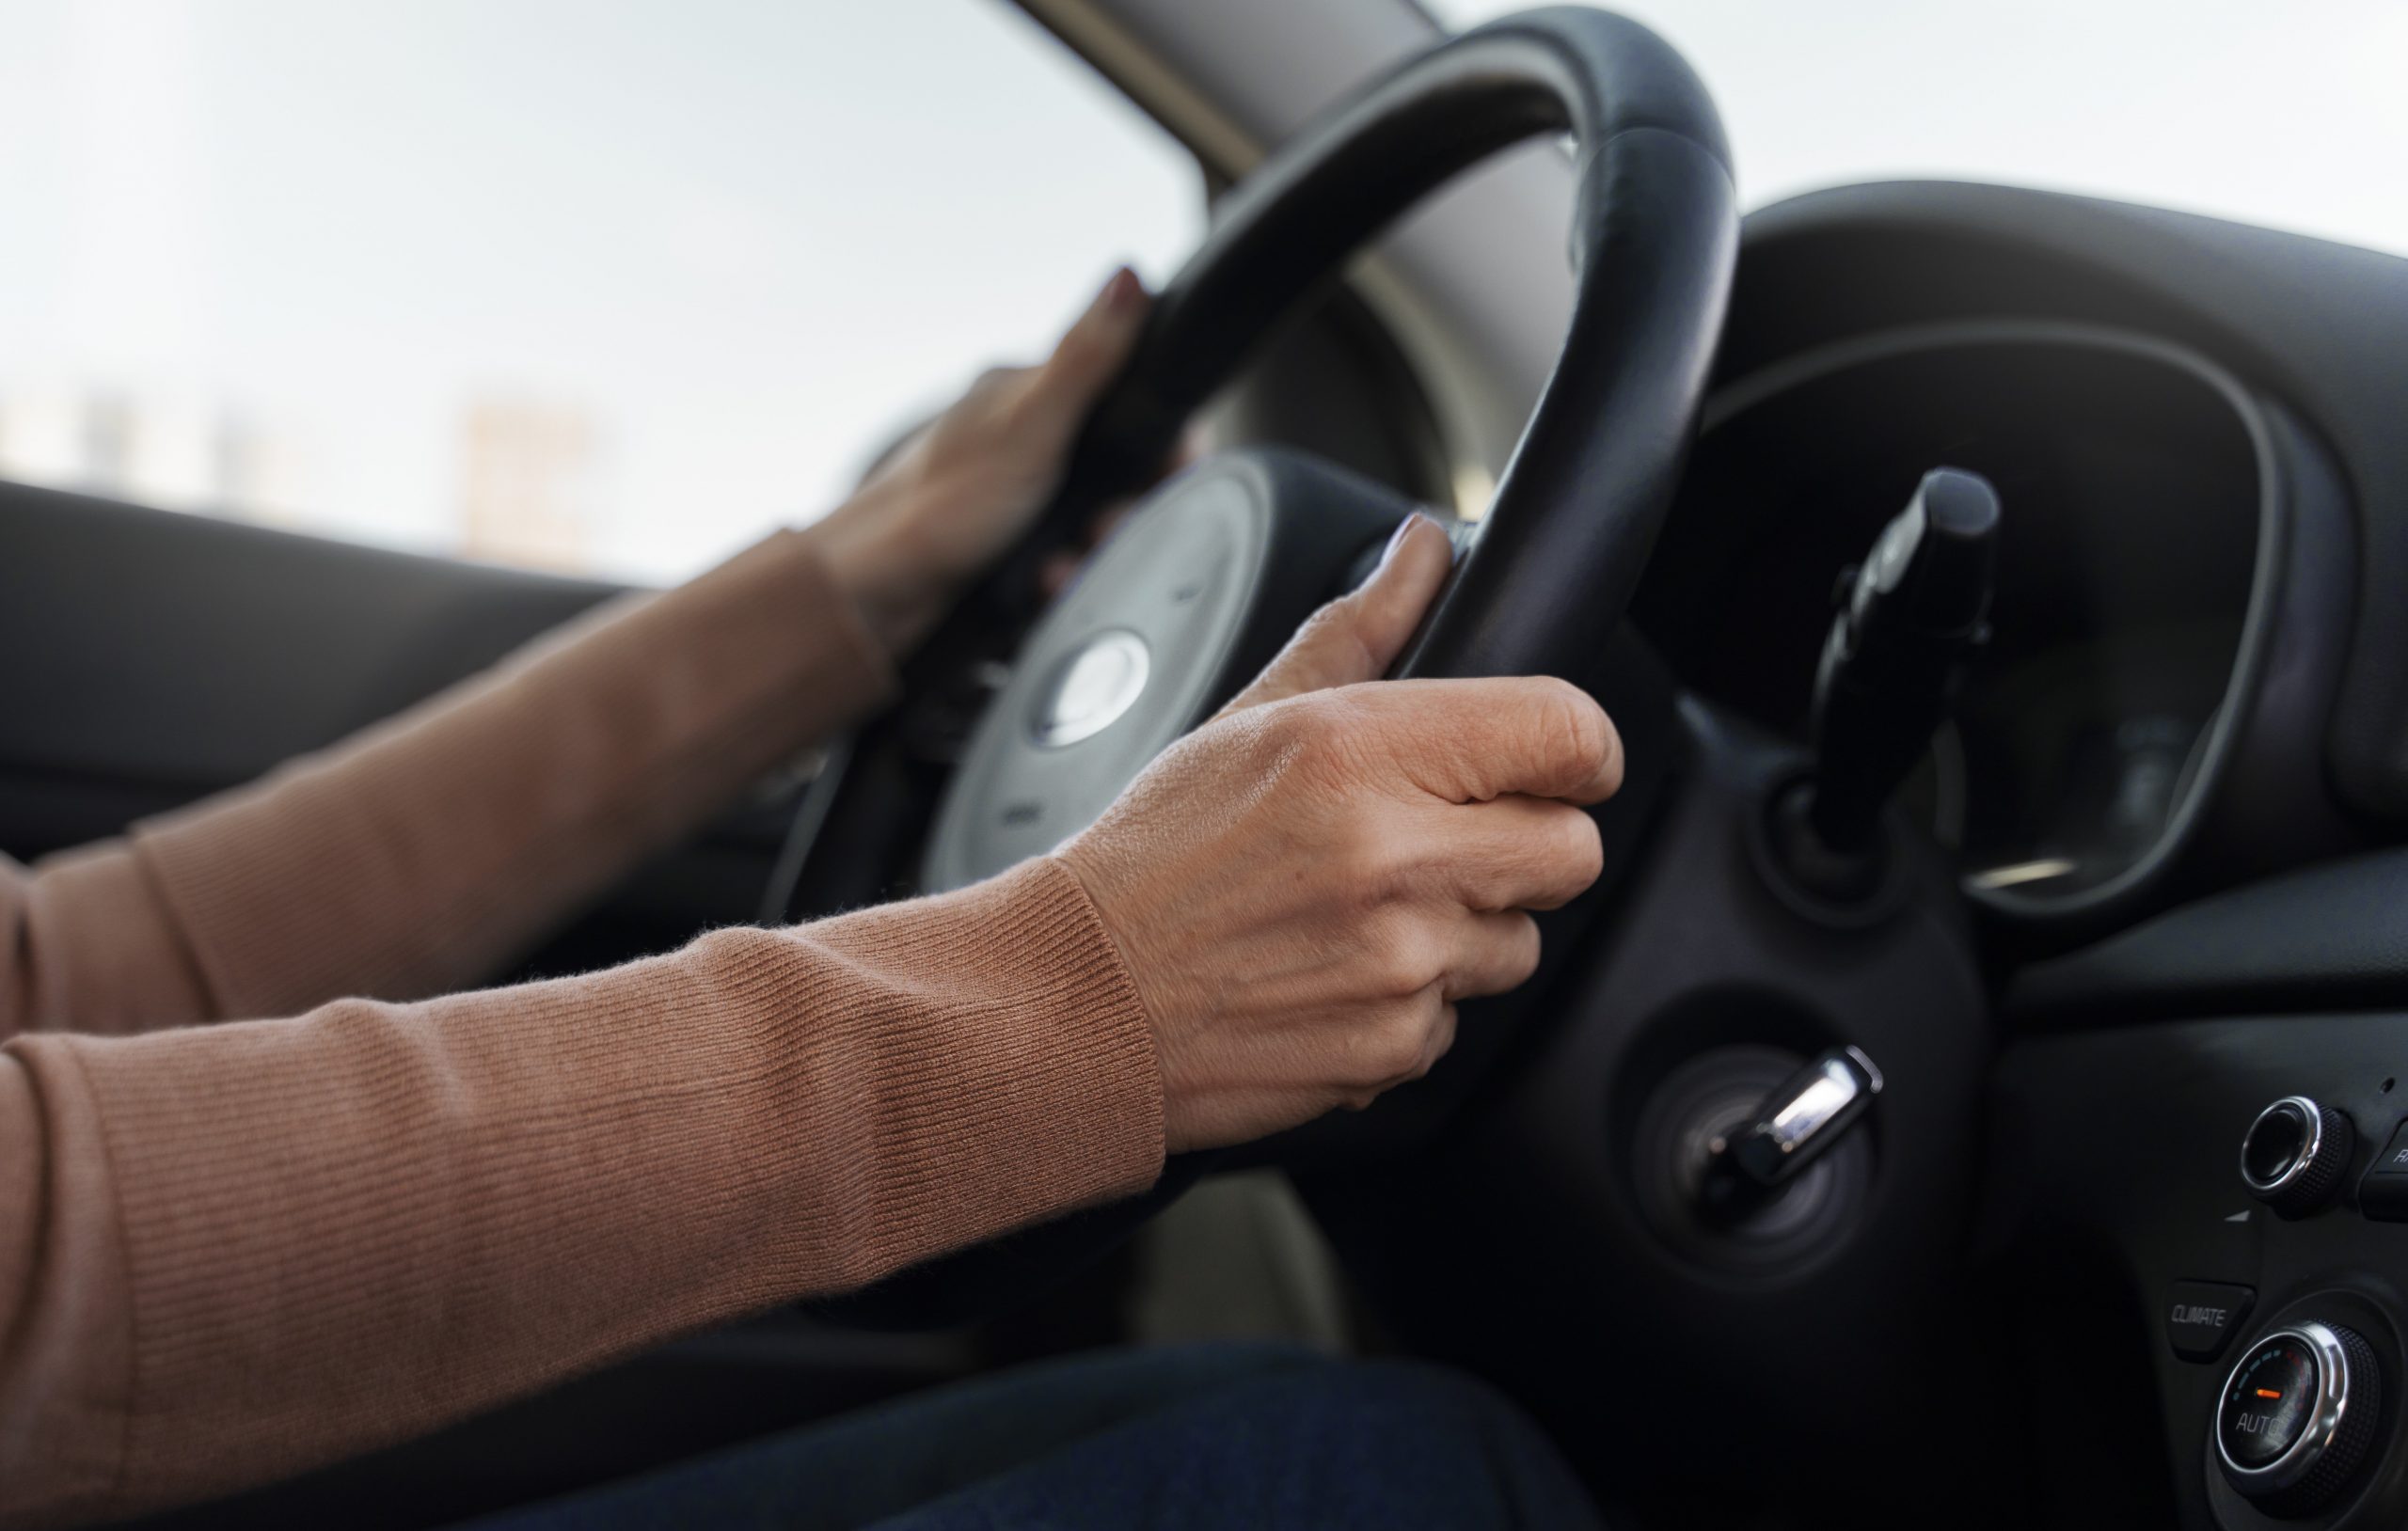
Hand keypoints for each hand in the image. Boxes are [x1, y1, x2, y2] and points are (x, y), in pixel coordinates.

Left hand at [814, 266, 1149, 655]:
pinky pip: (1064, 558)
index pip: (1126, 399)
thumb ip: (1085, 359)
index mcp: (1027, 395)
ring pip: (1093, 520)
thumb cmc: (937, 507)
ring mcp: (1016, 493)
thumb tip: (1126, 276)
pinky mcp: (1009, 545)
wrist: (875, 596)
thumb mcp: (1028, 428)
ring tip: (1061, 567)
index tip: (1171, 472)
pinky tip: (1044, 584)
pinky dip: (1061, 575)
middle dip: (1121, 511)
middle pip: (1117, 470)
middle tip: (1100, 531)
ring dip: (1090, 552)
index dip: (1159, 440)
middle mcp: (1023, 438)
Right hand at [1061, 516, 1624, 1152]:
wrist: (1076, 1000)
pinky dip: (1411, 1003)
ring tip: (1365, 913)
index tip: (1556, 760)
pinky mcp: (1394, 1048)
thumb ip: (1360, 628)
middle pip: (1574, 848)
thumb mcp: (1248, 715)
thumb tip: (1424, 551)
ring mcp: (1399, 961)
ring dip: (1467, 929)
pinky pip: (1458, 1019)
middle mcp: (1392, 855)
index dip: (1577, 746)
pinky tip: (1335, 973)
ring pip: (1521, 941)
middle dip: (1527, 841)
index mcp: (1359, 750)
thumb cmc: (1153, 857)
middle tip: (1446, 840)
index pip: (1568, 731)